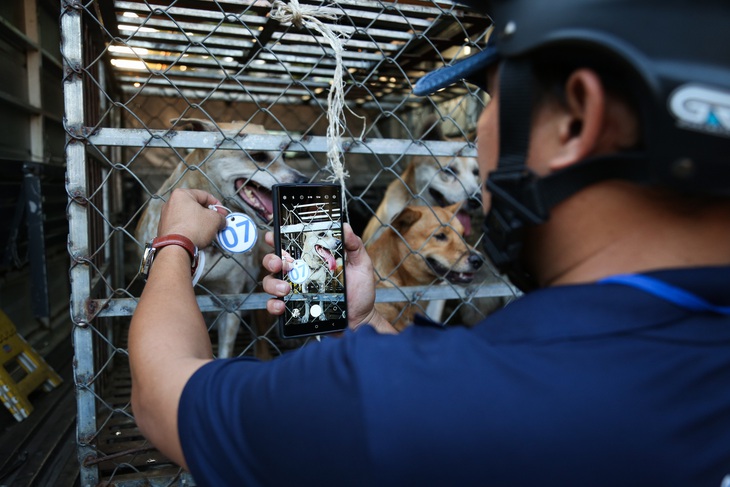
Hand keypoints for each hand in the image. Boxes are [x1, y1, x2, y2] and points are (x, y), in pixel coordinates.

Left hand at [156, 189, 226, 248]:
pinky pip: (181, 226)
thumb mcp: (215, 219)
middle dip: (208, 214)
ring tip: (208, 231)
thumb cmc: (193, 229)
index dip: (217, 204)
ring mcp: (166, 216)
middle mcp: (171, 203)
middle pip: (195, 206)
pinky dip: (191, 229)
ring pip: (188, 217)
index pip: (205, 195)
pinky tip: (198, 236)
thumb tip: (221, 220)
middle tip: (217, 221)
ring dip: (200, 222)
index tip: (223, 212)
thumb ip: (220, 217)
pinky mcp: (164, 229)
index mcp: (181, 194)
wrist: (177, 247)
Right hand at [262, 223, 393, 331]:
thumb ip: (354, 245)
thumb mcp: (360, 264)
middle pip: (274, 261)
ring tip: (285, 288)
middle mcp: (300, 273)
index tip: (273, 235)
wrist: (360, 318)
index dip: (277, 237)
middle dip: (271, 259)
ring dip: (273, 283)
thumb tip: (345, 226)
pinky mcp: (293, 308)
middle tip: (281, 264)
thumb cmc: (359, 291)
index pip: (290, 245)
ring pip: (270, 282)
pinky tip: (282, 305)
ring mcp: (295, 291)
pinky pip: (274, 305)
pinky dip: (273, 304)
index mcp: (312, 259)